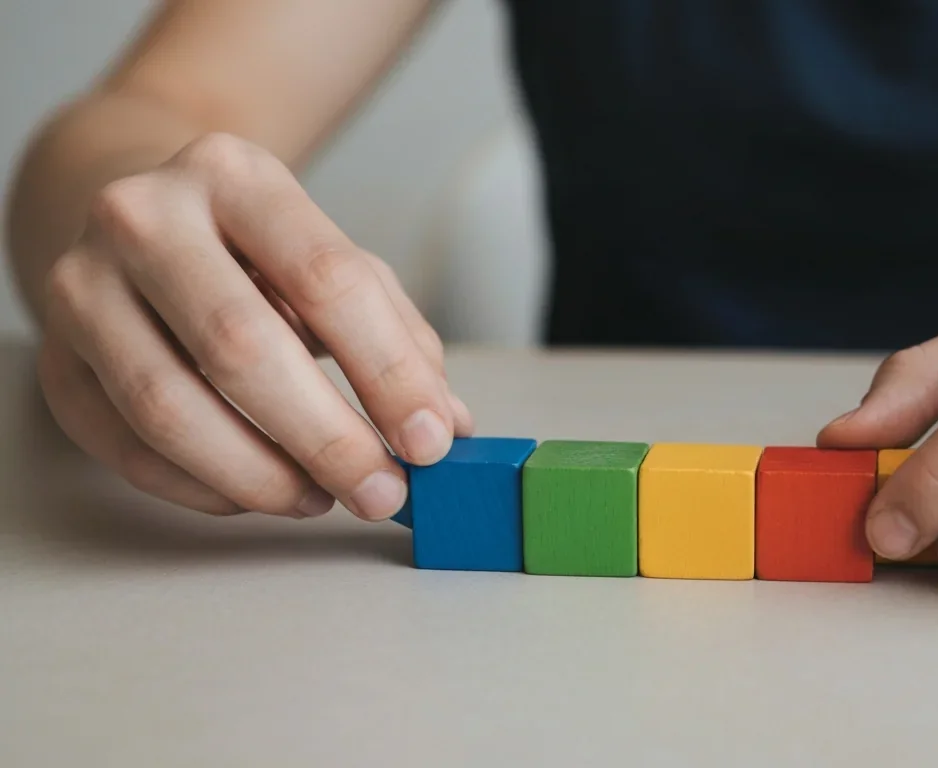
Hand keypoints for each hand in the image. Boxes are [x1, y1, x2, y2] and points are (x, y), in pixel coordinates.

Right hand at [37, 133, 472, 519]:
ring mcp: (83, 286)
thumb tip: (445, 426)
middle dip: (325, 438)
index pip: (326, 279)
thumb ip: (397, 337)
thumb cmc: (255, 249)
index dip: (386, 371)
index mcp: (236, 176)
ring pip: (169, 408)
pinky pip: (128, 447)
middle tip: (380, 490)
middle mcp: (144, 217)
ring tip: (322, 497)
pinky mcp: (54, 359)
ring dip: (260, 475)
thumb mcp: (334, 260)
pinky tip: (256, 494)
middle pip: (240, 347)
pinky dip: (202, 488)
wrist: (139, 217)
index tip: (427, 441)